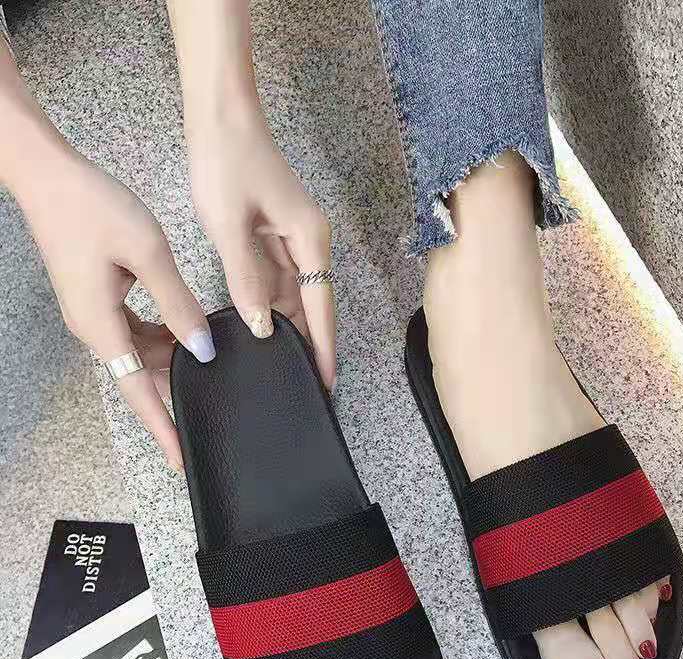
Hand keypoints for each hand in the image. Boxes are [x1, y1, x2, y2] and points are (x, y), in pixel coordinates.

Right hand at [18, 153, 214, 469]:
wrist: (47, 174)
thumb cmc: (94, 207)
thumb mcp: (148, 255)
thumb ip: (179, 305)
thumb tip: (203, 348)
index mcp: (101, 326)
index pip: (137, 391)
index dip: (161, 425)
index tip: (179, 457)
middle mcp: (93, 328)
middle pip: (140, 374)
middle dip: (174, 389)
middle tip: (214, 399)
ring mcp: (92, 313)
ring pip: (138, 352)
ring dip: (170, 358)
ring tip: (209, 358)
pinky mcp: (96, 298)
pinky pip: (133, 330)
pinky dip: (159, 335)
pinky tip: (185, 327)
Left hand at [187, 106, 335, 387]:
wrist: (220, 116)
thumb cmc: (228, 162)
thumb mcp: (231, 225)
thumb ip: (247, 279)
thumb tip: (262, 326)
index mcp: (309, 240)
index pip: (321, 306)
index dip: (323, 346)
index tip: (326, 381)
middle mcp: (308, 242)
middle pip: (312, 304)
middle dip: (307, 342)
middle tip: (299, 382)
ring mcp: (291, 239)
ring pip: (293, 294)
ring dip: (286, 324)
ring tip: (278, 363)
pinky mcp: (273, 234)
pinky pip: (276, 278)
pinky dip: (268, 302)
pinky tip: (258, 324)